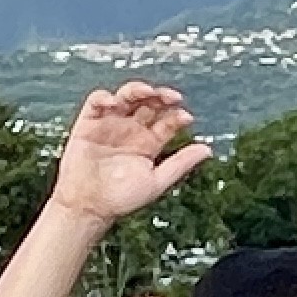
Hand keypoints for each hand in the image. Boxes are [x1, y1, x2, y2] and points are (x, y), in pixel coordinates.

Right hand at [47, 84, 209, 227]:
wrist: (89, 206)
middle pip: (149, 104)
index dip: (177, 116)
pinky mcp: (89, 123)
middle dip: (161, 97)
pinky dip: (104, 97)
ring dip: (137, 90)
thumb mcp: (157, 181)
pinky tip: (114, 102)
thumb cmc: (121, 198)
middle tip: (172, 97)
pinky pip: (96, 102)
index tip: (186, 118)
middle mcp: (131, 130)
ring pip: (126, 97)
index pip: (167, 121)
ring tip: (147, 91)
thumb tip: (208, 149)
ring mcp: (111, 124)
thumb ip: (181, 164)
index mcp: (149, 143)